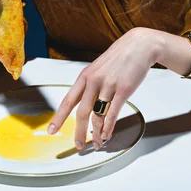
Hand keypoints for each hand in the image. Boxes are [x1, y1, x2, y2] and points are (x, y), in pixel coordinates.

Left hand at [47, 28, 159, 149]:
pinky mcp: (124, 90)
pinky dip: (109, 127)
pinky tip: (107, 135)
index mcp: (85, 76)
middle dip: (79, 132)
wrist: (139, 45)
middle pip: (81, 112)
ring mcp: (109, 85)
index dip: (58, 118)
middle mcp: (94, 81)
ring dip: (97, 133)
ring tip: (97, 143)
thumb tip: (85, 105)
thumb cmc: (118, 58)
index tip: (51, 130)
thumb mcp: (98, 68)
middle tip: (78, 145)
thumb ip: (90, 85)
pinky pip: (113, 113)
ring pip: (98, 115)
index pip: (67, 100)